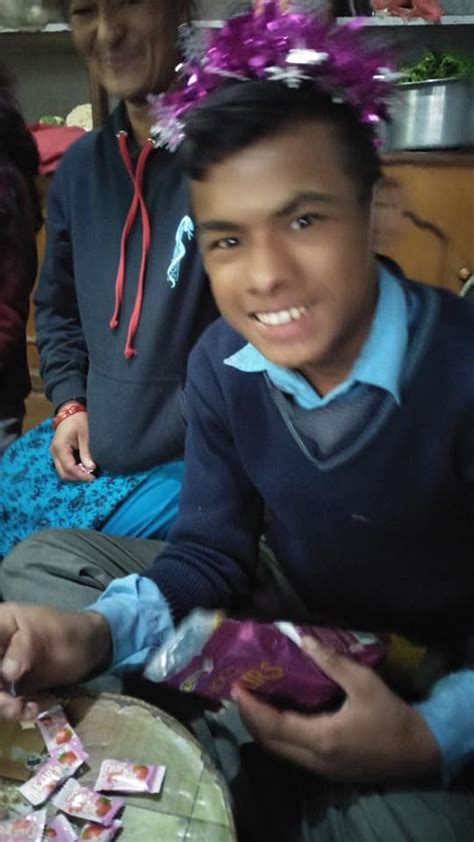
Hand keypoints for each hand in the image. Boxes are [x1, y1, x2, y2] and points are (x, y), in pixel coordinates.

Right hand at [0, 602, 111, 721]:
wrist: (91, 649)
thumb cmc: (70, 632)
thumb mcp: (49, 634)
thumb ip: (24, 649)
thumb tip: (6, 672)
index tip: (3, 680)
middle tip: (11, 705)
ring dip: (1, 706)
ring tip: (22, 709)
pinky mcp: (7, 686)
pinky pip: (1, 701)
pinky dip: (9, 711)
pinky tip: (30, 710)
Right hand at [50, 405, 95, 481]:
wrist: (70, 410)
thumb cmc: (78, 419)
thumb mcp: (85, 434)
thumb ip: (86, 452)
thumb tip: (91, 468)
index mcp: (60, 447)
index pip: (69, 468)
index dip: (81, 475)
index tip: (93, 477)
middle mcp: (54, 452)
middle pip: (64, 474)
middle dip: (77, 478)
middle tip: (92, 476)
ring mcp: (54, 453)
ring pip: (63, 472)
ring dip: (75, 475)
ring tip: (89, 472)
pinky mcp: (58, 453)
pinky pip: (64, 466)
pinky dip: (73, 470)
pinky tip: (84, 467)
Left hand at [232, 636, 439, 782]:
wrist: (418, 752)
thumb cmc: (391, 716)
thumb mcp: (365, 683)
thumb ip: (332, 662)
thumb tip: (302, 638)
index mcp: (321, 738)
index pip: (274, 725)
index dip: (251, 708)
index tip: (236, 687)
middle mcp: (315, 759)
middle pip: (269, 742)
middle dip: (250, 718)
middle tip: (240, 691)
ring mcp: (320, 769)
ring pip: (279, 751)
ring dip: (263, 728)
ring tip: (253, 700)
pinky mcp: (327, 770)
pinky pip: (292, 753)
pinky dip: (278, 735)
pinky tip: (279, 715)